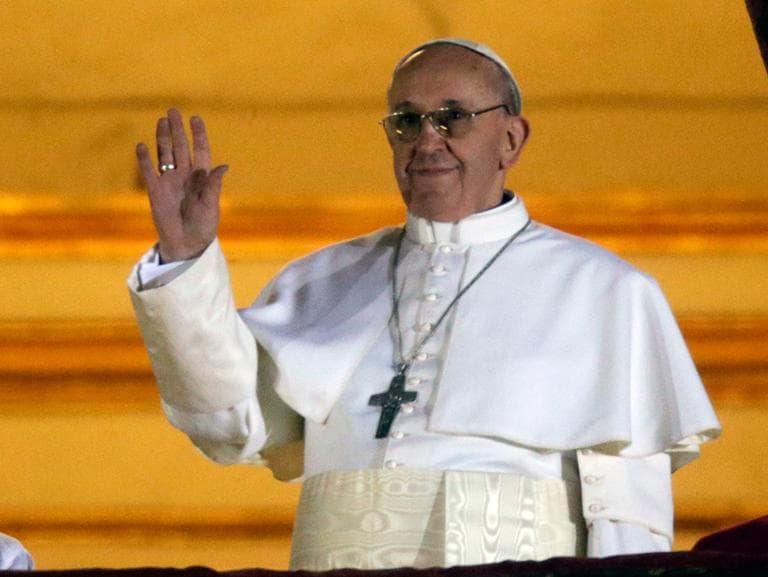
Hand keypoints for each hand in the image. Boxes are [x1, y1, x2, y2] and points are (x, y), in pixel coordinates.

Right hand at [136, 108, 228, 262]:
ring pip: (165, 154)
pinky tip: (142, 145)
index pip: (200, 151)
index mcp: (202, 178)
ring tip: (161, 121)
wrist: (186, 244)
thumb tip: (223, 166)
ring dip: (162, 138)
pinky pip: (149, 171)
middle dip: (177, 130)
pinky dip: (144, 159)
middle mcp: (185, 176)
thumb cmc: (203, 226)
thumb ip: (213, 186)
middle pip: (180, 147)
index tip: (196, 118)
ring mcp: (169, 182)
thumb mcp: (211, 206)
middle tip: (173, 111)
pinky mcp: (155, 191)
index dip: (198, 135)